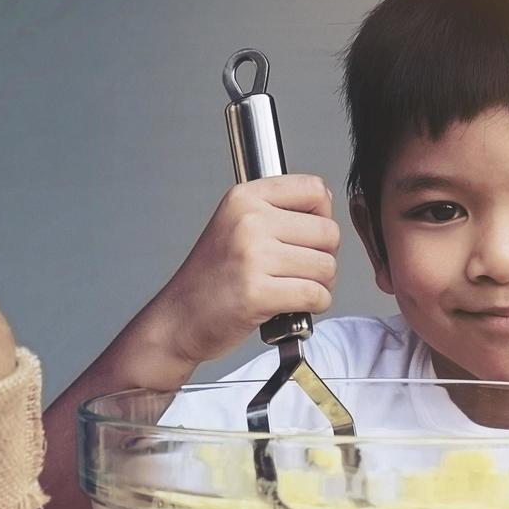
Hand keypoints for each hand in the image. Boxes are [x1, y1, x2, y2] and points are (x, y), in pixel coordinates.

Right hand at [153, 174, 339, 365]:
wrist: (179, 318)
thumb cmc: (213, 277)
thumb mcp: (236, 224)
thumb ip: (278, 210)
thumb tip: (327, 204)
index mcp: (244, 198)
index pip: (314, 189)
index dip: (322, 216)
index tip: (306, 236)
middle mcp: (248, 221)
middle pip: (329, 232)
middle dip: (325, 257)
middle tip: (301, 272)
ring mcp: (252, 256)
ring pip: (327, 266)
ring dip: (321, 285)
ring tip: (295, 290)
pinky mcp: (258, 293)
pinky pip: (316, 295)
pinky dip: (315, 306)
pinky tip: (295, 307)